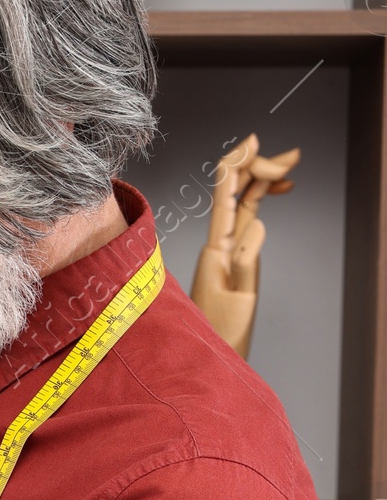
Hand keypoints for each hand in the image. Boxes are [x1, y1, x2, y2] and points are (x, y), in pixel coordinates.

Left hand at [190, 132, 299, 359]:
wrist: (207, 359)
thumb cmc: (221, 336)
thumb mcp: (239, 299)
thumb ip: (246, 261)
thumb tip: (257, 222)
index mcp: (217, 246)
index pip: (224, 191)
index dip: (238, 161)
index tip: (255, 140)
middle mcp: (217, 241)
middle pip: (235, 190)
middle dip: (259, 166)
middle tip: (292, 157)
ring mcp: (224, 248)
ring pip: (243, 201)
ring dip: (263, 179)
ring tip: (290, 168)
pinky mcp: (231, 258)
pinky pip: (246, 219)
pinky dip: (261, 201)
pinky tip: (277, 192)